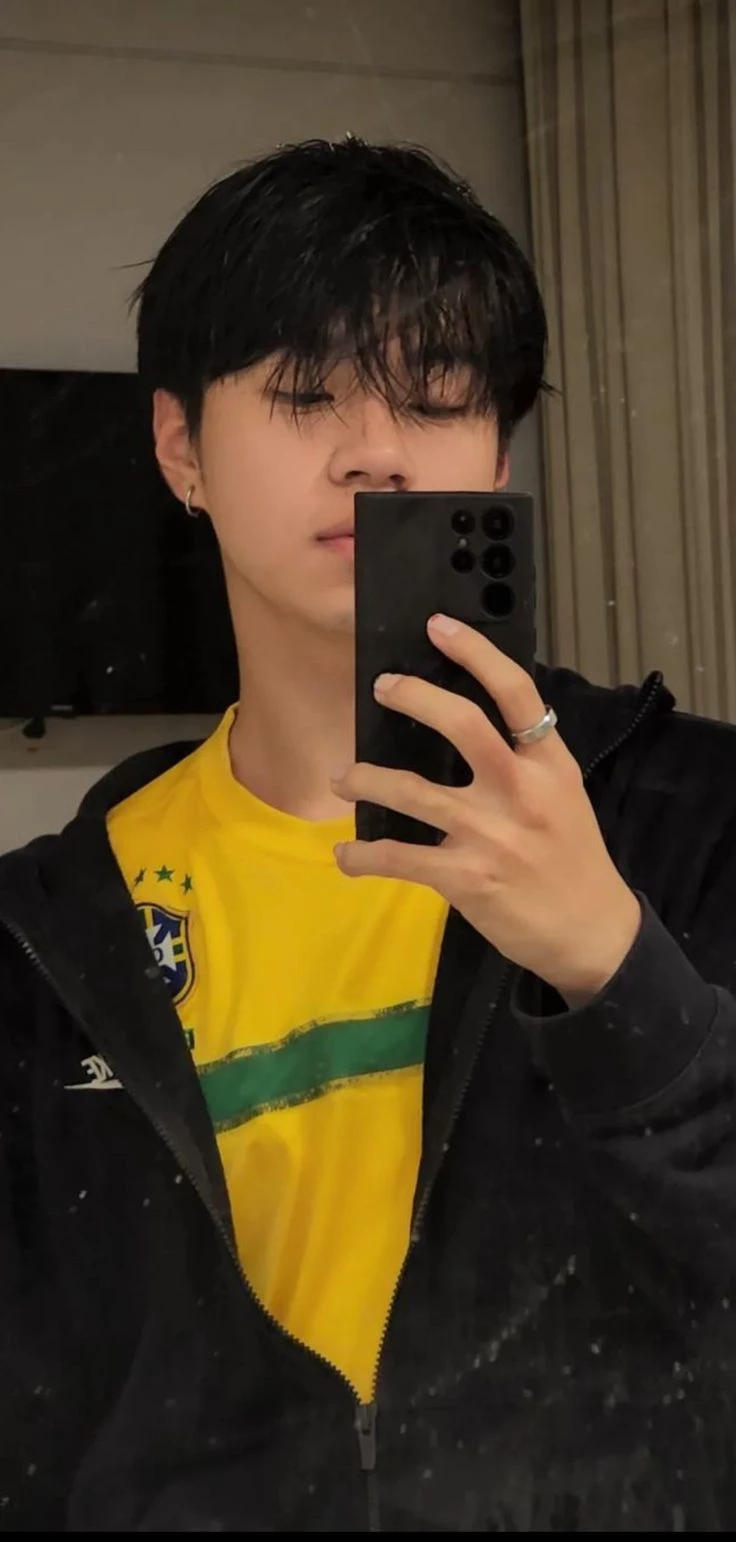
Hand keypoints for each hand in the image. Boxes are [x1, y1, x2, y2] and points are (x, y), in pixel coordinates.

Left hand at [332, 615, 641, 1004]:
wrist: (591, 931)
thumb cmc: (573, 859)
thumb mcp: (564, 797)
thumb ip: (525, 761)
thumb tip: (468, 725)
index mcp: (549, 765)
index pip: (514, 694)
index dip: (475, 654)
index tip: (438, 627)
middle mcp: (521, 791)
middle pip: (462, 725)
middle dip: (413, 698)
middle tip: (383, 687)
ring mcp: (491, 835)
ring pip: (414, 792)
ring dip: (368, 780)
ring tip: (346, 777)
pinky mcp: (466, 878)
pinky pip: (400, 857)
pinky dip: (364, 856)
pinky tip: (347, 855)